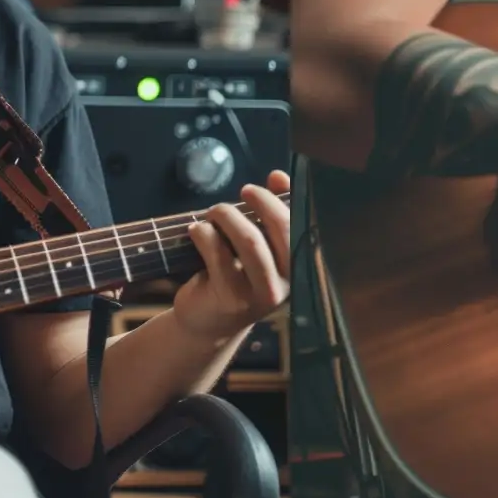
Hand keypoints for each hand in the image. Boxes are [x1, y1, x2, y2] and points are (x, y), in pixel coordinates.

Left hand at [168, 170, 289, 347]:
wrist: (209, 320)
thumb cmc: (236, 274)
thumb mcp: (257, 244)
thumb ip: (271, 212)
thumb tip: (279, 177)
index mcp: (299, 266)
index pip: (302, 224)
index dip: (285, 199)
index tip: (265, 184)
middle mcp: (287, 283)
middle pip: (281, 228)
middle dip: (259, 201)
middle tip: (241, 193)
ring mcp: (260, 294)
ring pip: (250, 240)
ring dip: (227, 215)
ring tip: (212, 213)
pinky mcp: (231, 298)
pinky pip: (218, 253)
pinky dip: (204, 233)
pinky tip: (195, 231)